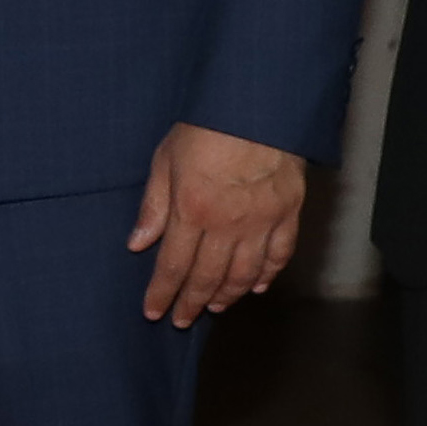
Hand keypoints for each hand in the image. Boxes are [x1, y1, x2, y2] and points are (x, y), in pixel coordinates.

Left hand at [129, 123, 307, 326]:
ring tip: (214, 307)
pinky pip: (280, 253)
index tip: (153, 312)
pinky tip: (258, 287)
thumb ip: (153, 205)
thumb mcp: (165, 160)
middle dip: (192, 302)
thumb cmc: (206, 127)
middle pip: (208, 276)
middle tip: (182, 320)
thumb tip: (137, 243)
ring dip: (228, 295)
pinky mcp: (289, 211)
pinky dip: (269, 274)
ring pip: (245, 273)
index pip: (173, 265)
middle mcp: (228, 224)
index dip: (162, 293)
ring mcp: (262, 221)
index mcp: (192, 211)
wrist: (259, 105)